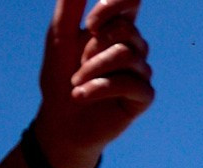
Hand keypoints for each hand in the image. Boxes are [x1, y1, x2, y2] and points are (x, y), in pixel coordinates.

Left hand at [34, 0, 154, 167]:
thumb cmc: (60, 78)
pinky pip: (130, 83)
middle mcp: (133, 47)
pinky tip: (81, 97)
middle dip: (94, 46)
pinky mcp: (143, 97)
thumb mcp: (59, 36)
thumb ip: (70, 6)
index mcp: (115, 28)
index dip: (114, 5)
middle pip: (126, 30)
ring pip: (126, 55)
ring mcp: (141, 72)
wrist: (60, 122)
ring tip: (75, 84)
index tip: (91, 24)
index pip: (131, 2)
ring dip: (92, 70)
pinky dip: (99, 89)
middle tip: (78, 64)